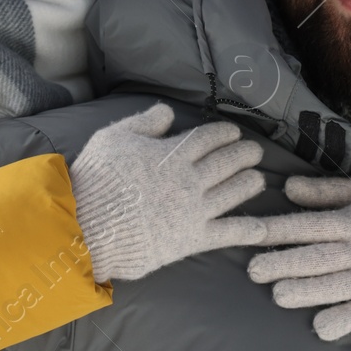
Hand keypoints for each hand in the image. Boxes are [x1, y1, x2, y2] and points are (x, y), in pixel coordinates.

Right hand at [69, 103, 267, 282]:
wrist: (89, 226)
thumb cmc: (96, 180)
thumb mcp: (112, 138)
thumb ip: (143, 123)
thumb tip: (168, 112)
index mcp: (170, 155)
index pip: (206, 138)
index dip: (223, 133)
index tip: (234, 132)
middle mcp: (188, 180)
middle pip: (225, 162)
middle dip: (243, 154)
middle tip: (255, 151)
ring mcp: (193, 210)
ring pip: (232, 193)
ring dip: (249, 184)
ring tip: (259, 179)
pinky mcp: (192, 239)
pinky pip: (227, 233)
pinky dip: (246, 230)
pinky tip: (261, 228)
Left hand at [247, 176, 350, 340]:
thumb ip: (323, 191)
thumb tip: (287, 188)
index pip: (308, 225)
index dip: (278, 230)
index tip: (250, 233)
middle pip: (318, 257)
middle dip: (284, 263)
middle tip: (253, 270)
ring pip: (336, 286)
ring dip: (306, 292)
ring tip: (279, 295)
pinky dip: (342, 320)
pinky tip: (320, 325)